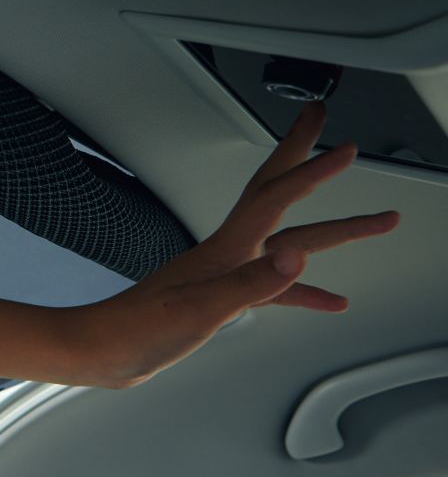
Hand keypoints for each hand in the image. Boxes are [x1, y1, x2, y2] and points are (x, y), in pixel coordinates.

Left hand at [77, 100, 400, 387]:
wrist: (101, 351)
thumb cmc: (137, 331)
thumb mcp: (199, 310)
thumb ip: (249, 284)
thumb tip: (295, 256)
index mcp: (223, 249)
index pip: (275, 198)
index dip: (312, 172)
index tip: (345, 149)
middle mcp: (227, 251)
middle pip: (278, 194)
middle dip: (305, 157)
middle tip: (329, 125)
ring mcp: (226, 272)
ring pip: (292, 241)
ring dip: (335, 231)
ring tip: (375, 222)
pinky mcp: (222, 296)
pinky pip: (278, 286)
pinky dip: (307, 289)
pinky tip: (331, 299)